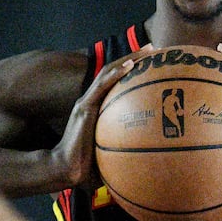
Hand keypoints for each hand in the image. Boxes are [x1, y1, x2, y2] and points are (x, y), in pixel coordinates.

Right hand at [50, 50, 143, 189]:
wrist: (67, 170)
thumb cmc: (87, 168)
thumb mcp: (111, 155)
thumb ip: (126, 152)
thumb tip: (152, 163)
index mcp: (96, 109)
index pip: (115, 83)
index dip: (131, 70)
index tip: (152, 64)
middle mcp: (91, 101)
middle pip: (114, 72)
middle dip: (134, 58)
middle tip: (154, 49)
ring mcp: (86, 102)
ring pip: (109, 72)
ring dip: (129, 59)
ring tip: (148, 51)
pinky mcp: (84, 107)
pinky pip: (102, 85)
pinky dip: (117, 73)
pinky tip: (131, 65)